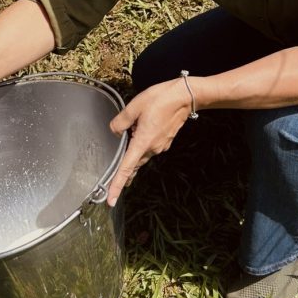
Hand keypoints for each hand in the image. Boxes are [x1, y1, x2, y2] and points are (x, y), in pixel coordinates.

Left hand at [106, 78, 194, 206]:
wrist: (186, 96)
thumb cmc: (162, 99)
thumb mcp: (135, 106)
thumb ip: (121, 121)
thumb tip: (115, 131)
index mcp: (143, 142)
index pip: (126, 169)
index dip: (117, 186)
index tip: (111, 201)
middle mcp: (152, 148)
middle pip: (133, 164)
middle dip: (123, 171)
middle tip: (111, 181)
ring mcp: (160, 146)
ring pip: (141, 154)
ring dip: (133, 150)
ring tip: (132, 132)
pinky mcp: (165, 141)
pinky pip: (148, 147)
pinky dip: (141, 143)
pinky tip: (141, 129)